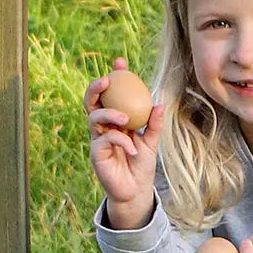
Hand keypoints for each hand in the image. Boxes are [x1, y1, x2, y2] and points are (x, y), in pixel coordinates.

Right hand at [86, 58, 161, 230]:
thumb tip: (160, 103)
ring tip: (125, 119)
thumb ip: (154, 124)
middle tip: (108, 79)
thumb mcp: (152, 142)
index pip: (111, 93)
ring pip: (94, 116)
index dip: (114, 75)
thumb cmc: (141, 165)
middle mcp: (103, 126)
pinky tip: (133, 149)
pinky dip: (121, 140)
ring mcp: (97, 138)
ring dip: (110, 113)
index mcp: (115, 119)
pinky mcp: (96, 152)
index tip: (120, 61)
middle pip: (91, 101)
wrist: (135, 190)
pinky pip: (106, 138)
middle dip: (96, 86)